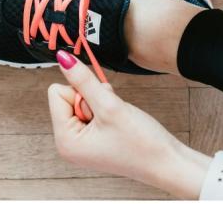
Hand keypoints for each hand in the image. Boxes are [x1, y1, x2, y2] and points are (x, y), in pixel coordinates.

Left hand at [48, 51, 207, 196]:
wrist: (167, 163)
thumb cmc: (141, 143)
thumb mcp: (110, 105)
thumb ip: (84, 80)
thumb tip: (63, 58)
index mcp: (64, 141)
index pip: (56, 93)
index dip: (81, 92)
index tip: (100, 107)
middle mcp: (68, 144)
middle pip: (67, 96)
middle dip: (92, 98)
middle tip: (111, 115)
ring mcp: (80, 143)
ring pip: (81, 101)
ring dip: (101, 103)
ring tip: (117, 120)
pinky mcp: (92, 139)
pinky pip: (91, 110)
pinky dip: (106, 110)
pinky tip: (118, 123)